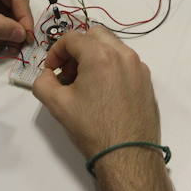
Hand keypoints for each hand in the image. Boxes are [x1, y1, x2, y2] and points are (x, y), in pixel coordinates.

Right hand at [32, 25, 159, 157]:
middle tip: (68, 72)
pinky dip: (111, 66)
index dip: (55, 52)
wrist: (128, 155)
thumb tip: (47, 75)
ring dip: (94, 55)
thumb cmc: (91, 128)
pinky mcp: (147, 80)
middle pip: (94, 35)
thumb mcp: (57, 105)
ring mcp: (138, 66)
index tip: (51, 70)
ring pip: (112, 46)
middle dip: (77, 48)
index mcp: (100, 55)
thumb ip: (43, 82)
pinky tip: (104, 91)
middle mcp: (123, 53)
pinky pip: (125, 61)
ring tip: (85, 82)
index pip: (72, 38)